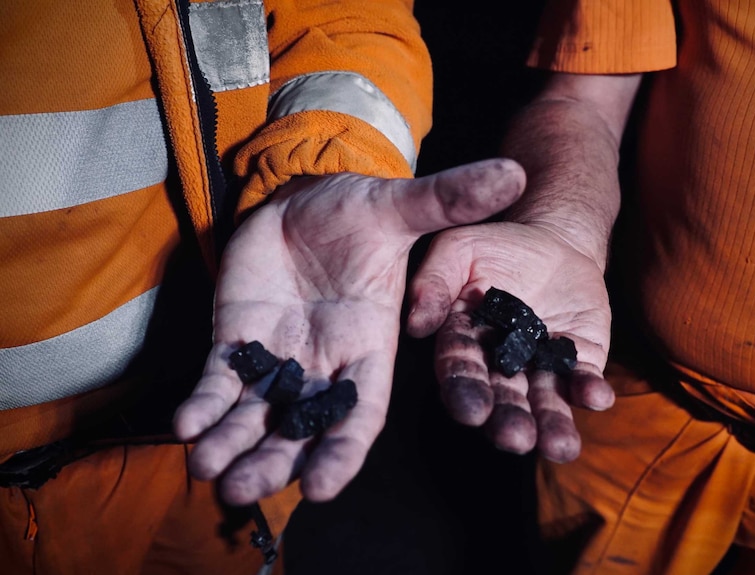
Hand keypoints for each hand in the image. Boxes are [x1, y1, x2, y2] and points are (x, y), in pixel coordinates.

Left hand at [173, 159, 525, 503]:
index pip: (358, 412)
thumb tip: (511, 171)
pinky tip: (183, 424)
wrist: (305, 199)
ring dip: (230, 445)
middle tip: (242, 490)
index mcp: (367, 345)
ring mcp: (277, 355)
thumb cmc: (358, 210)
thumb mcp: (399, 206)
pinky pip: (218, 381)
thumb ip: (448, 199)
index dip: (341, 452)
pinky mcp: (236, 340)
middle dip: (273, 461)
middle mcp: (323, 363)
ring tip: (207, 468)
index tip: (320, 488)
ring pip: (255, 415)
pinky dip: (201, 405)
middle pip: (300, 428)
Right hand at [407, 220, 614, 461]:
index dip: (465, 390)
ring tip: (560, 446)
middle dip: (509, 420)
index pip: (461, 370)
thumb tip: (416, 324)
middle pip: (503, 397)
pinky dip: (591, 391)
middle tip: (515, 438)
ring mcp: (542, 366)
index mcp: (465, 342)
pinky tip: (597, 397)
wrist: (554, 238)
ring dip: (552, 425)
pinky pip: (585, 379)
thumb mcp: (458, 250)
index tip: (471, 412)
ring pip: (545, 401)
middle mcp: (501, 364)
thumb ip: (434, 281)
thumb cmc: (496, 244)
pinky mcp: (580, 359)